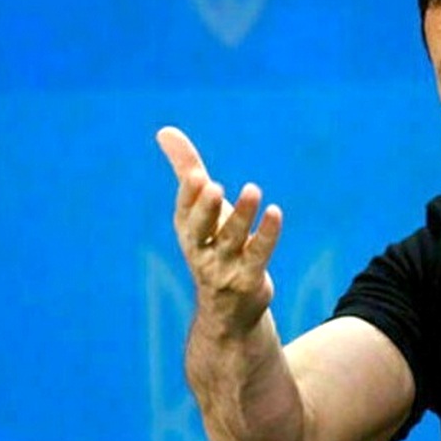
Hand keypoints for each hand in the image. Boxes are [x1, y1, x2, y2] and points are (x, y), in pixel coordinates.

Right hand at [156, 126, 282, 332]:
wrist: (228, 310)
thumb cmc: (214, 246)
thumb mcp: (201, 209)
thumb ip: (186, 170)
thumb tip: (165, 130)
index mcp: (188, 233)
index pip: (184, 214)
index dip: (189, 196)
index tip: (197, 174)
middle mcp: (200, 252)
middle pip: (199, 231)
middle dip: (205, 209)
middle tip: (213, 185)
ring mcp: (224, 269)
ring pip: (232, 241)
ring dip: (242, 215)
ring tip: (253, 189)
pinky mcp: (247, 281)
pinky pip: (258, 256)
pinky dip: (266, 235)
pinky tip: (275, 212)